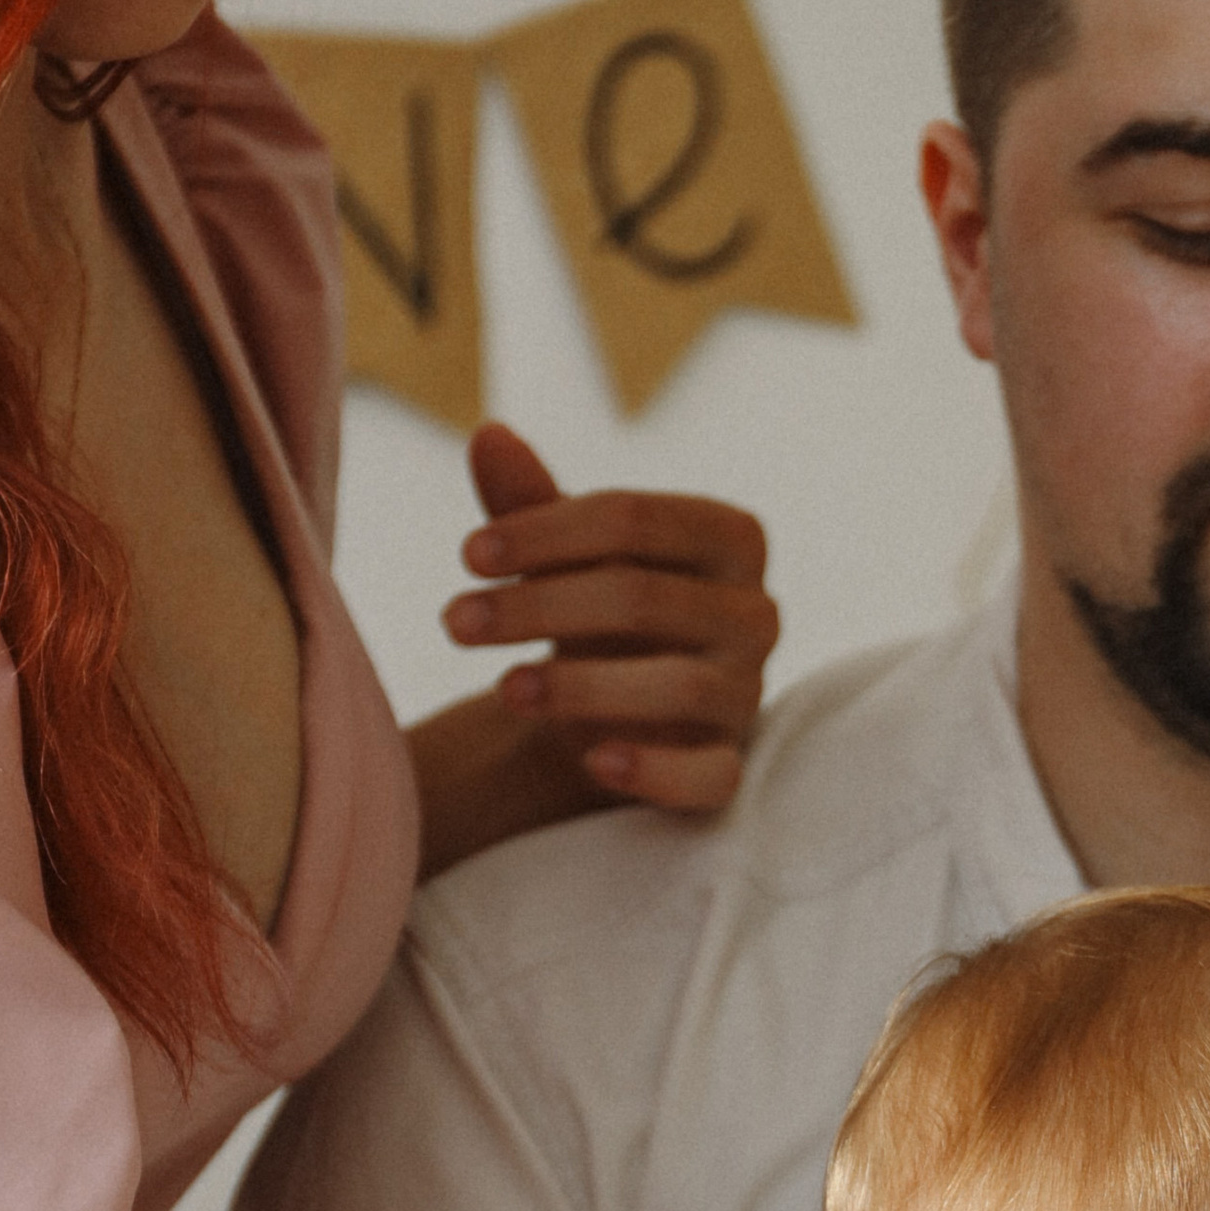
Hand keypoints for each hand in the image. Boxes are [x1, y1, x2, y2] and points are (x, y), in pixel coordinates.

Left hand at [444, 421, 777, 813]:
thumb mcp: (563, 557)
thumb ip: (531, 501)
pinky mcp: (730, 768)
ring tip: (502, 689)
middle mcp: (755, 613)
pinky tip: (592, 762)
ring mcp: (747, 693)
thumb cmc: (597, 615)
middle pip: (644, 597)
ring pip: (676, 685)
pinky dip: (654, 770)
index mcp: (728, 538)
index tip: (469, 555)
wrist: (616, 715)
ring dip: (579, 686)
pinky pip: (707, 776)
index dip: (546, 531)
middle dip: (539, 606)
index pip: (636, 518)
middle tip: (454, 622)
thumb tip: (488, 434)